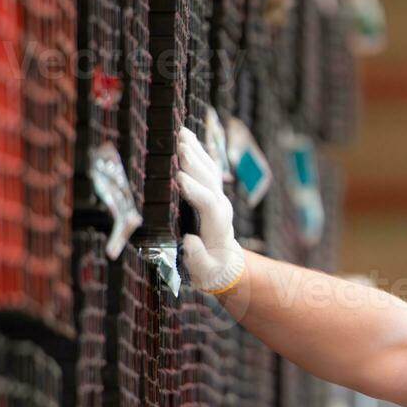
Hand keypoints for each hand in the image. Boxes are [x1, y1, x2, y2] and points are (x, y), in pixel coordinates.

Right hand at [175, 127, 245, 293]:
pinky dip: (197, 152)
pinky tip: (186, 138)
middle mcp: (221, 207)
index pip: (208, 203)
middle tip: (180, 146)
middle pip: (210, 180)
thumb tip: (191, 241)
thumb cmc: (212, 271)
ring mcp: (219, 197)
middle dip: (195, 163)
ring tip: (182, 134)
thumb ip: (198, 259)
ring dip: (196, 151)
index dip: (195, 191)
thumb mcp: (205, 273)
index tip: (179, 178)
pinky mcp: (213, 193)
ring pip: (209, 170)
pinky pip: (206, 169)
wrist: (226, 265)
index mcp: (218, 226)